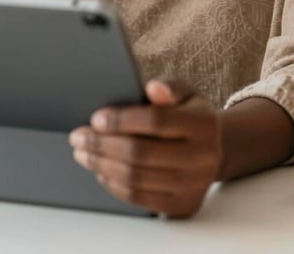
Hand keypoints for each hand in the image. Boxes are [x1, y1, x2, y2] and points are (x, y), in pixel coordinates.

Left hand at [68, 79, 221, 217]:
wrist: (214, 150)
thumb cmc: (190, 115)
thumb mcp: (185, 93)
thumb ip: (169, 87)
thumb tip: (153, 88)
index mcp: (204, 124)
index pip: (155, 122)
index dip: (122, 121)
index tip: (96, 119)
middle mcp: (203, 157)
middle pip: (141, 154)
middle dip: (102, 145)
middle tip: (79, 137)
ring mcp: (194, 185)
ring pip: (136, 179)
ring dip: (102, 166)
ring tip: (84, 153)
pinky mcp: (182, 206)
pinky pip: (139, 198)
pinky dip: (114, 185)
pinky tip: (101, 170)